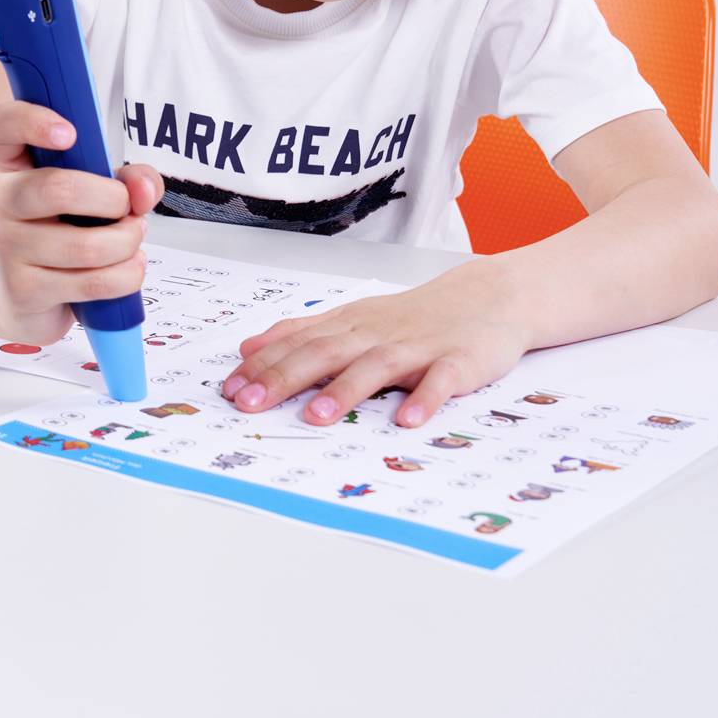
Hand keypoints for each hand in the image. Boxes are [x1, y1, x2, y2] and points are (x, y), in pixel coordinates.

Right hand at [0, 99, 162, 343]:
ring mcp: (7, 248)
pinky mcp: (24, 290)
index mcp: (14, 166)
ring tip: (132, 240)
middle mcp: (1, 202)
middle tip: (127, 209)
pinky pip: (93, 282)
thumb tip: (143, 188)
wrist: (22, 299)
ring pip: (85, 245)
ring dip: (127, 243)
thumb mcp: (94, 196)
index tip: (69, 133)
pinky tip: (127, 267)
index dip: (30, 121)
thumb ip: (129, 181)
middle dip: (114, 200)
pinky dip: (126, 275)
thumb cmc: (62, 233)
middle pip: (59, 188)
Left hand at [220, 265, 533, 426]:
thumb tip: (248, 348)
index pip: (298, 343)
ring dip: (345, 392)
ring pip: (376, 367)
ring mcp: (418, 348)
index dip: (262, 366)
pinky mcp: (458, 362)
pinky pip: (440, 382)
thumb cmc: (415, 316)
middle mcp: (377, 334)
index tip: (228, 388)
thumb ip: (303, 332)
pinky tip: (407, 421)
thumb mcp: (353, 318)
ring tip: (315, 417)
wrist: (489, 296)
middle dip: (284, 378)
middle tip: (249, 404)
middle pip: (325, 354)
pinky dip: (424, 400)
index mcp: (350, 325)